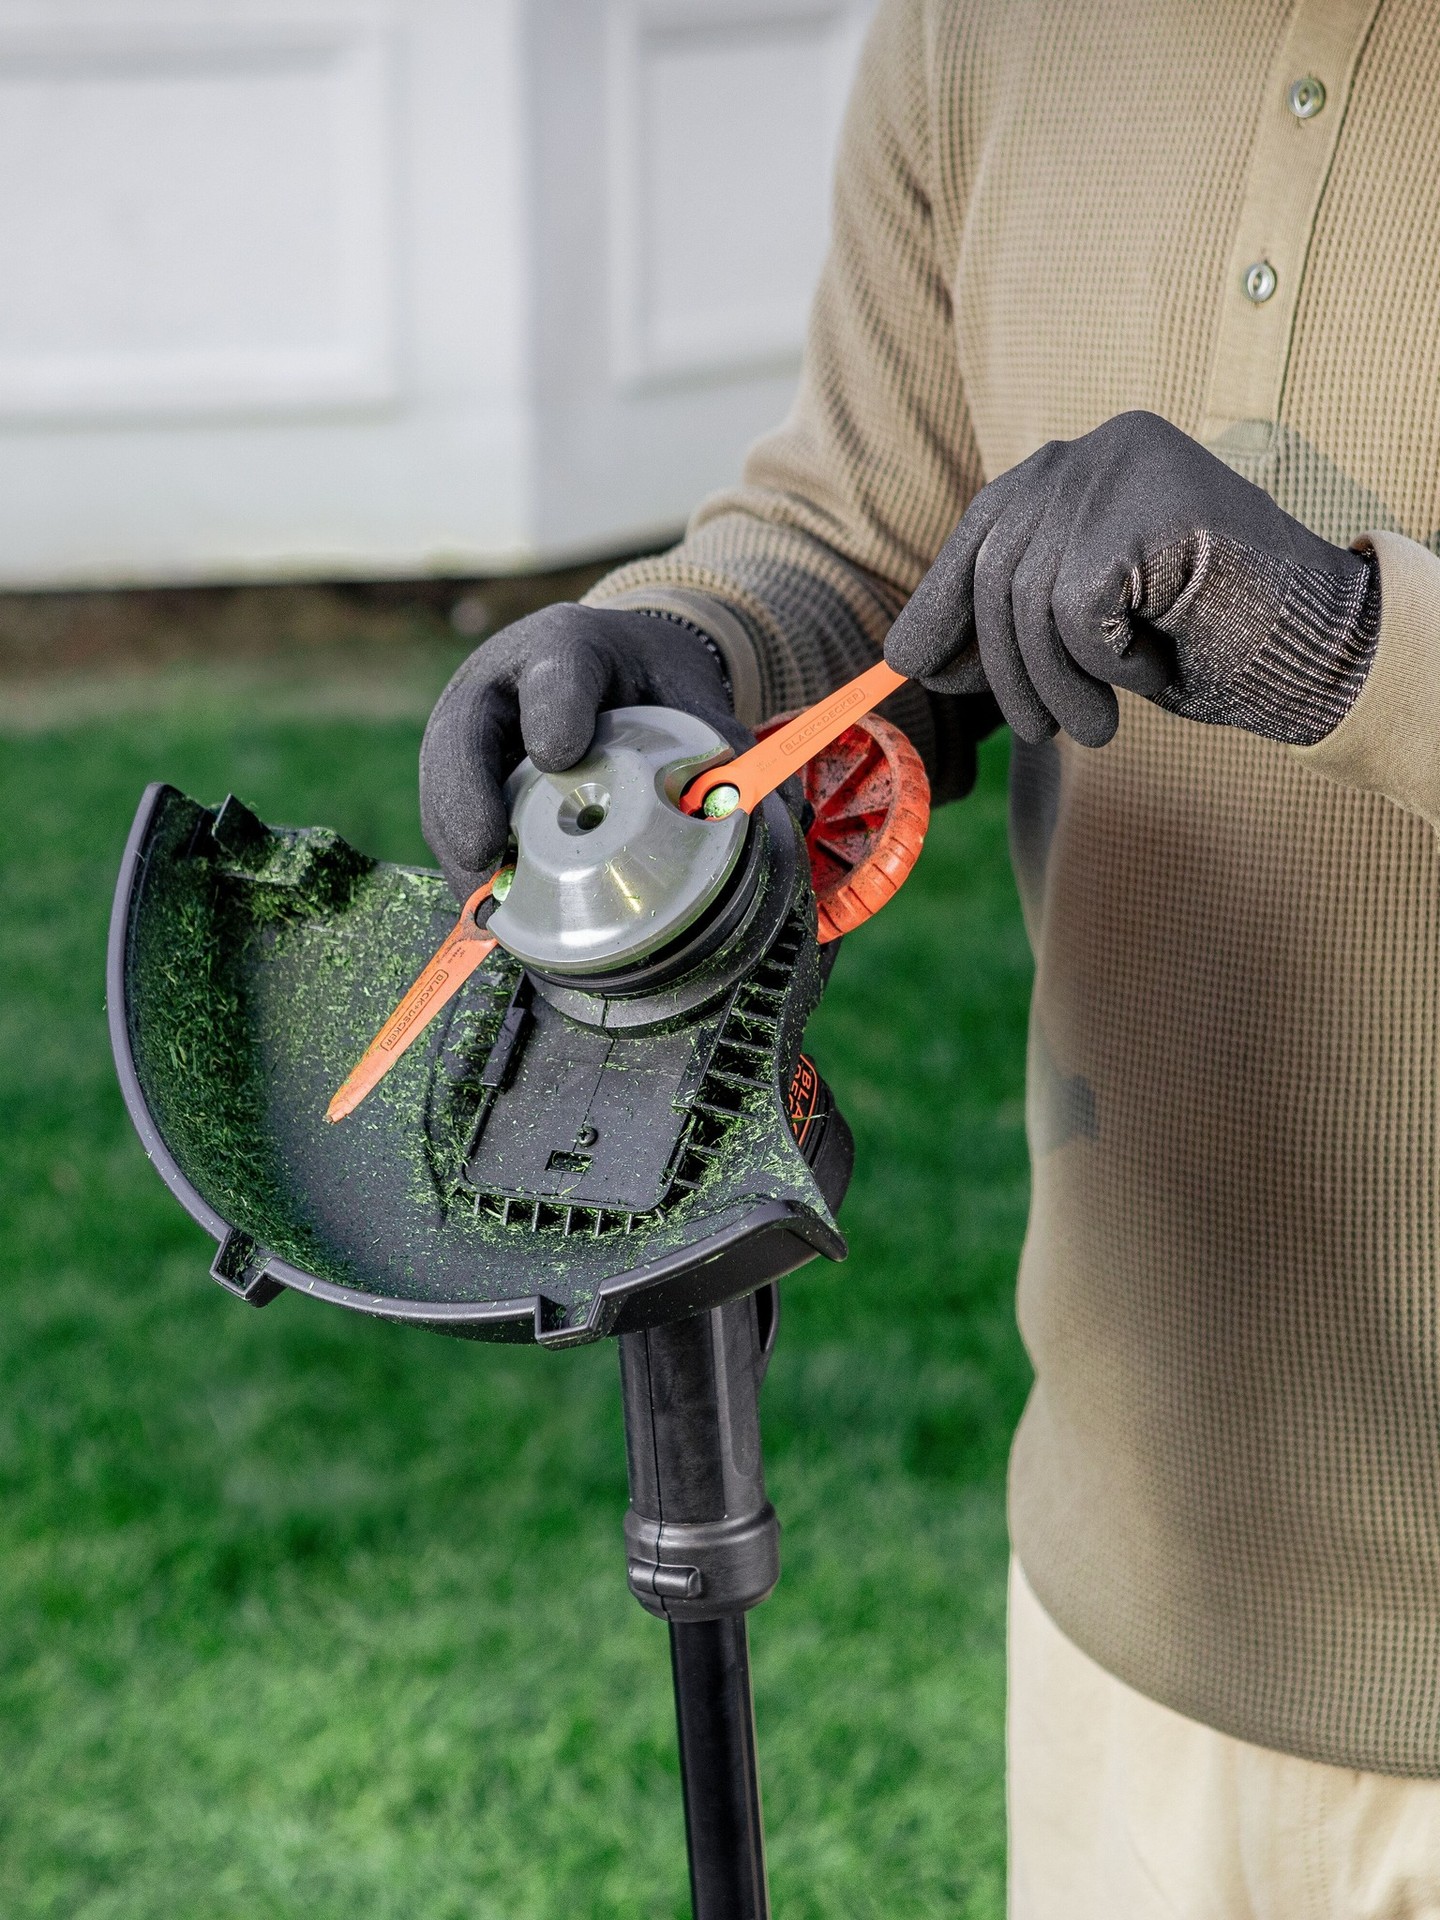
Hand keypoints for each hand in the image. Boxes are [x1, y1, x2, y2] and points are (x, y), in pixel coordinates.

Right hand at [421, 604, 746, 900]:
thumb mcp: (692, 695)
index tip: (558, 755)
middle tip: (483, 853)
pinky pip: (448, 817)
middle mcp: (502, 682)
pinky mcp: (460, 773)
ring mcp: (470, 728)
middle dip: (465, 795)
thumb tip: (776, 820)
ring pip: (444, 782)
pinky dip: (467, 867)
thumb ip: (725, 749)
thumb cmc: (649, 682)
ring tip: (483, 905)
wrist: (615, 669)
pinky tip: (488, 913)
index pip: (557, 671)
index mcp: (570, 646)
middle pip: (463, 730)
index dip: (553, 711)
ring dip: (457, 848)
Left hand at [884, 411, 1379, 748]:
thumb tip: (907, 657)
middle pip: (995, 570)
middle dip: (1004, 670)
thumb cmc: (1204, 637)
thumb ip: (1012, 617)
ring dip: (1058, 684)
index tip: (911, 664)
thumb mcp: (1087, 624)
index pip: (982, 530)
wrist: (1315, 647)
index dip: (940, 605)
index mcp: (1080, 465)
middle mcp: (1094, 450)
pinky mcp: (1144, 508)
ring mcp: (1122, 469)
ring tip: (1096, 722)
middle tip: (1036, 733)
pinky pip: (1076, 610)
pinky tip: (1147, 666)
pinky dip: (1104, 662)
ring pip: (1029, 599)